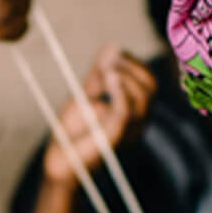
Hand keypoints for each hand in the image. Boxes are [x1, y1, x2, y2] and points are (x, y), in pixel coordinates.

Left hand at [43, 47, 155, 182]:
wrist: (60, 164)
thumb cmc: (71, 135)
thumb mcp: (85, 97)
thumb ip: (98, 75)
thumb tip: (111, 47)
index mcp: (133, 112)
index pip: (147, 81)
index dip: (132, 62)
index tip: (110, 54)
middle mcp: (136, 122)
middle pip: (151, 86)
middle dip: (131, 65)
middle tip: (108, 61)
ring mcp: (128, 131)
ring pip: (144, 96)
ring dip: (125, 75)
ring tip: (106, 71)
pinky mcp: (115, 138)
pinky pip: (127, 110)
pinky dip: (121, 90)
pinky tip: (109, 78)